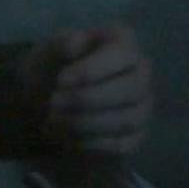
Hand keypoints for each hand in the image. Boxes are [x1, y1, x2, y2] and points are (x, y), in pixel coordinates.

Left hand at [20, 23, 154, 155]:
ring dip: (85, 123)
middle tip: (53, 103)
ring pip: (127, 120)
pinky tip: (65, 137)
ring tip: (53, 121)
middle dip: (87, 99)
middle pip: (130, 89)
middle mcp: (141, 73)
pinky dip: (90, 144)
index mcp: (123, 42)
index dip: (91, 70)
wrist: (47, 99)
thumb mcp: (50, 50)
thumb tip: (76, 42)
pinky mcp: (134, 137)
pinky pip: (121, 146)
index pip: (121, 56)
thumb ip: (61, 44)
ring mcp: (142, 106)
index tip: (61, 80)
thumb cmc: (54, 67)